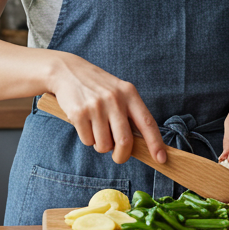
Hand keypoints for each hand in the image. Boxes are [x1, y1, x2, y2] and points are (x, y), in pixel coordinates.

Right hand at [46, 52, 165, 164]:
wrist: (67, 71)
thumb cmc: (98, 87)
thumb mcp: (119, 92)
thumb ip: (130, 113)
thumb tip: (141, 144)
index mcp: (129, 93)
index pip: (147, 122)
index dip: (155, 143)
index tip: (161, 158)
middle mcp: (114, 99)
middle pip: (124, 141)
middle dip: (122, 155)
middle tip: (118, 156)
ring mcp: (96, 106)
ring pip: (103, 145)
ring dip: (101, 146)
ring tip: (97, 130)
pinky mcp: (78, 113)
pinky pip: (87, 141)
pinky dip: (88, 139)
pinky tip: (85, 124)